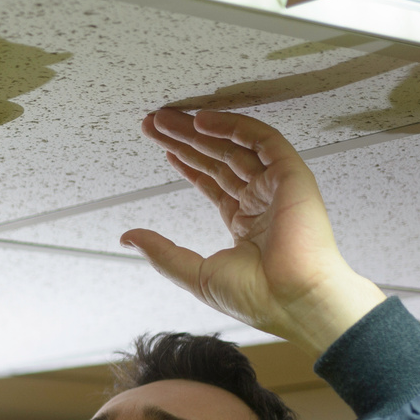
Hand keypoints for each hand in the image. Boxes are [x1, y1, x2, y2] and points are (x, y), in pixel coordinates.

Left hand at [121, 109, 385, 355]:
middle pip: (218, 159)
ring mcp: (276, 187)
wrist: (291, 301)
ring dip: (200, 130)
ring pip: (234, 146)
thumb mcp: (193, 273)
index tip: (162, 147)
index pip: (212, 182)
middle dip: (184, 140)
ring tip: (166, 119)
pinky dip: (234, 127)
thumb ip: (161, 252)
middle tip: (154, 123)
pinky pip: (262, 141)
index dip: (186, 162)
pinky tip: (203, 121)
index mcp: (245, 223)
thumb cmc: (256, 297)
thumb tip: (128, 237)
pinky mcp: (291, 175)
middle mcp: (261, 200)